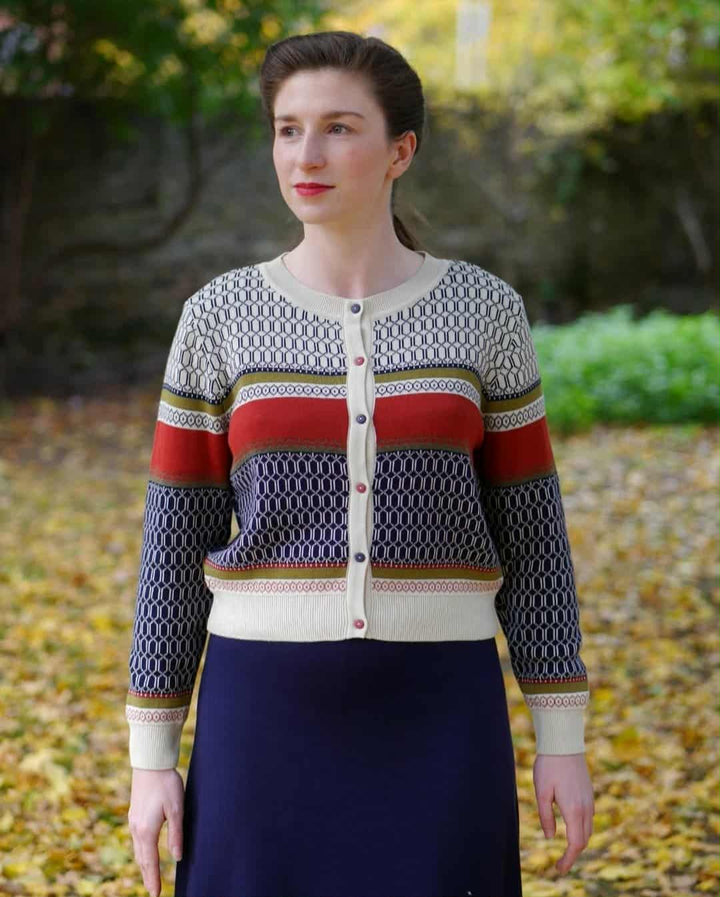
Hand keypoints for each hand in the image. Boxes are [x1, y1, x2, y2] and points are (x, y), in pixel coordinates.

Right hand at [128, 767, 184, 896]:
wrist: (150, 762)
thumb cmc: (166, 783)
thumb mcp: (177, 809)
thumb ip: (176, 834)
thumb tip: (176, 857)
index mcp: (147, 830)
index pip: (150, 862)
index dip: (154, 879)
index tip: (156, 894)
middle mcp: (136, 828)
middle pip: (142, 859)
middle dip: (147, 875)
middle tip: (153, 891)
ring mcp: (133, 820)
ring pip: (138, 849)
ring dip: (143, 864)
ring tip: (149, 875)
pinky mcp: (134, 813)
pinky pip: (136, 839)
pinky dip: (141, 851)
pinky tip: (145, 851)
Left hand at [533, 752, 593, 873]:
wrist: (564, 742)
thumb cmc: (549, 766)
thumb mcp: (541, 792)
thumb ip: (546, 817)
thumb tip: (550, 837)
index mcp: (574, 810)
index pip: (575, 844)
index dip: (568, 860)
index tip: (559, 869)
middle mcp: (585, 808)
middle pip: (583, 840)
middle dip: (573, 854)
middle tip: (560, 864)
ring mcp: (589, 800)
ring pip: (588, 830)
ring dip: (578, 842)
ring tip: (566, 849)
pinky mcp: (589, 793)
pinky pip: (589, 818)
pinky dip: (581, 829)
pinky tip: (572, 827)